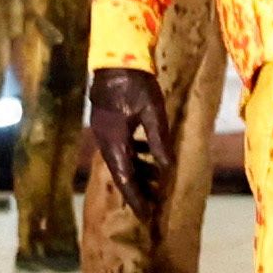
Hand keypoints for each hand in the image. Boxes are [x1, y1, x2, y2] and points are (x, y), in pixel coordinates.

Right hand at [87, 64, 174, 217]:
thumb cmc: (135, 82)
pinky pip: (121, 147)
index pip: (125, 179)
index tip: (146, 216)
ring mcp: (105, 131)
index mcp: (114, 141)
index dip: (136, 199)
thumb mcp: (152, 111)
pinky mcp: (108, 122)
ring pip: (122, 160)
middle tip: (154, 203)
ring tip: (156, 181)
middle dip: (138, 189)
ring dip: (138, 171)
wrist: (116, 56)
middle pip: (122, 173)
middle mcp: (106, 140)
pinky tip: (149, 155)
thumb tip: (167, 168)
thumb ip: (158, 140)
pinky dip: (135, 156)